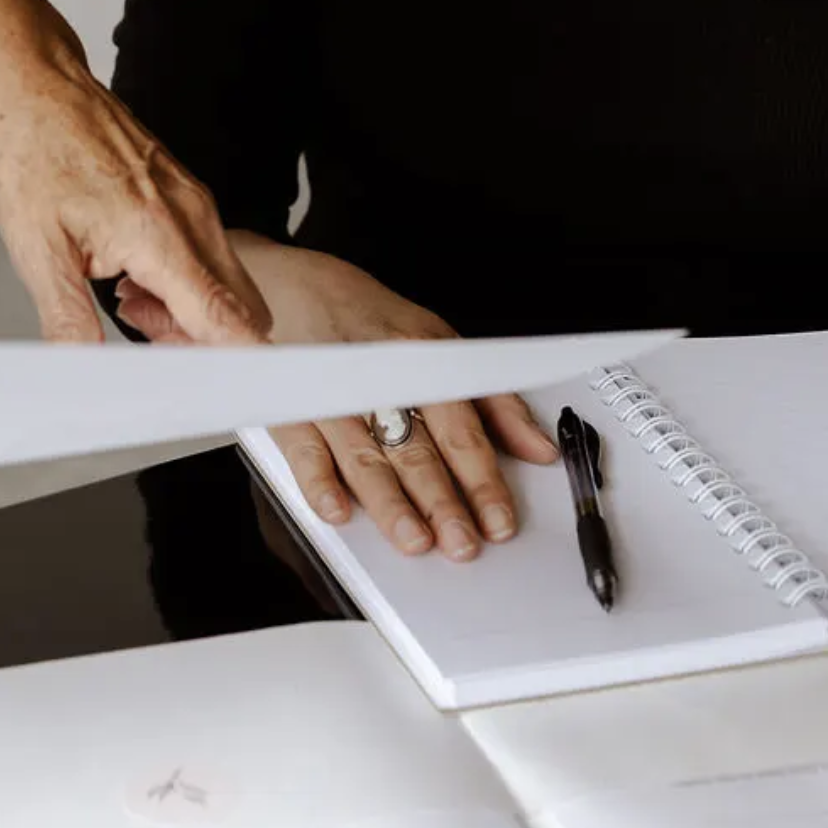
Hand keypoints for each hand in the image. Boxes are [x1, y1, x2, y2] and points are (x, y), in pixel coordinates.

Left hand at [0, 43, 269, 345]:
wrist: (34, 87)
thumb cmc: (32, 152)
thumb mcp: (36, 252)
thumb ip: (69, 320)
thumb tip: (86, 372)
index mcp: (159, 236)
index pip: (227, 320)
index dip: (234, 367)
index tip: (218, 390)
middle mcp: (191, 216)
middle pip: (241, 310)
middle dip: (203, 343)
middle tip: (139, 332)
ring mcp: (194, 201)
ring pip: (226, 283)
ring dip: (188, 311)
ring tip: (123, 296)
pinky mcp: (186, 192)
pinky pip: (208, 253)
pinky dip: (181, 280)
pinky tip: (129, 271)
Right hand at [122, 233, 556, 561]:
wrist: (288, 282)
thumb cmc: (368, 318)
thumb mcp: (440, 345)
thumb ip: (494, 402)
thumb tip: (540, 449)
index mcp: (422, 360)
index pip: (460, 429)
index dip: (482, 479)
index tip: (500, 521)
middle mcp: (379, 376)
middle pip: (415, 447)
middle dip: (441, 501)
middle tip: (462, 545)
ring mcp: (331, 391)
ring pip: (364, 455)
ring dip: (389, 502)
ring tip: (413, 540)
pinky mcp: (290, 404)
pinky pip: (304, 449)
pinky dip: (319, 481)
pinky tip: (337, 511)